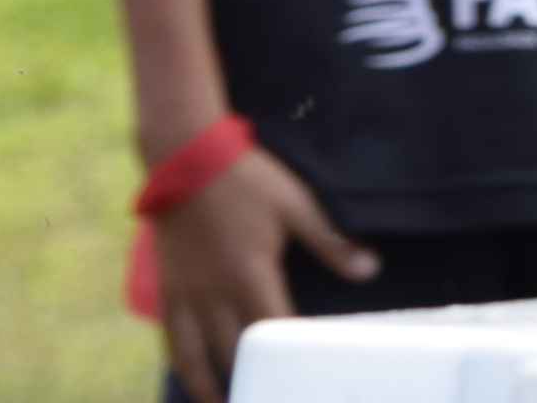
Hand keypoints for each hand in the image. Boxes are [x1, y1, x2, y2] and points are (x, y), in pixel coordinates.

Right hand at [152, 139, 373, 402]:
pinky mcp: (167, 289)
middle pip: (232, 356)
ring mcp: (186, 295)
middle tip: (269, 396)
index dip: (289, 365)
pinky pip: (170, 339)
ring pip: (193, 358)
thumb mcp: (296, 204)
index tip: (303, 382)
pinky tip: (191, 376)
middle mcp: (214, 295)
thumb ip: (331, 241)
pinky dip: (181, 364)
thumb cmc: (246, 180)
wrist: (185, 157)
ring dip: (208, 388)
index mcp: (250, 276)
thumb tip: (369, 270)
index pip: (274, 335)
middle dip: (251, 384)